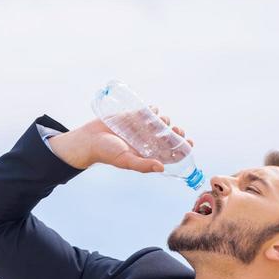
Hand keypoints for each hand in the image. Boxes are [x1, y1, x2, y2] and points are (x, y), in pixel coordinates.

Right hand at [65, 105, 193, 174]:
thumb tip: (162, 167)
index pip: (169, 154)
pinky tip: (154, 111)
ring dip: (165, 121)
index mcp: (147, 155)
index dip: (181, 149)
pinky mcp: (133, 117)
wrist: (90, 139)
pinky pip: (147, 112)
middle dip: (175, 133)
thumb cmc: (107, 153)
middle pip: (167, 138)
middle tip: (177, 130)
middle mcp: (145, 143)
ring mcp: (140, 130)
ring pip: (160, 124)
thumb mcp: (126, 160)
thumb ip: (143, 165)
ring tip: (163, 121)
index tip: (189, 143)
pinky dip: (153, 111)